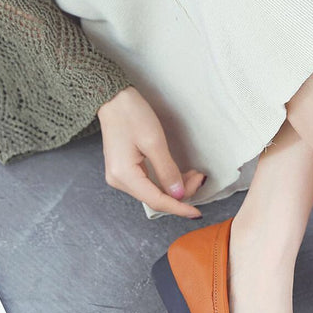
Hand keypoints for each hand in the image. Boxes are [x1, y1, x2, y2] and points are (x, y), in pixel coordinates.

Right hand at [97, 87, 207, 218]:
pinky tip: (181, 174)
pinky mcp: (126, 169)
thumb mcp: (154, 142)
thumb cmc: (131, 115)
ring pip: (154, 191)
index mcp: (124, 176)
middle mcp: (119, 181)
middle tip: (199, 178)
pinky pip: (149, 182)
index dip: (179, 208)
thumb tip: (178, 194)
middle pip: (155, 198)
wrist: (113, 99)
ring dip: (175, 186)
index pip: (156, 201)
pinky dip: (166, 180)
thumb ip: (167, 170)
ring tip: (194, 174)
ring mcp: (121, 176)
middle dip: (180, 193)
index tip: (197, 213)